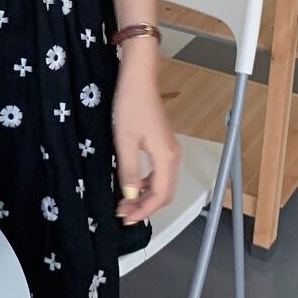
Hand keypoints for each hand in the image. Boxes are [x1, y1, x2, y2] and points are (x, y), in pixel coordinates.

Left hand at [112, 42, 180, 224]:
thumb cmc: (131, 105)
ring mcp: (169, 149)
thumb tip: (130, 195)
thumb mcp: (124, 140)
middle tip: (124, 212)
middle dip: (145, 206)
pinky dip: (146, 182)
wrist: (138, 80)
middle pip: (164, 193)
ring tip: (124, 200)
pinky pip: (159, 171)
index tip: (126, 217)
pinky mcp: (163, 144)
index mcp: (166, 157)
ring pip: (162, 183)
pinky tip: (131, 182)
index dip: (143, 211)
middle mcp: (173, 156)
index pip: (159, 196)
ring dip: (145, 195)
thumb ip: (128, 171)